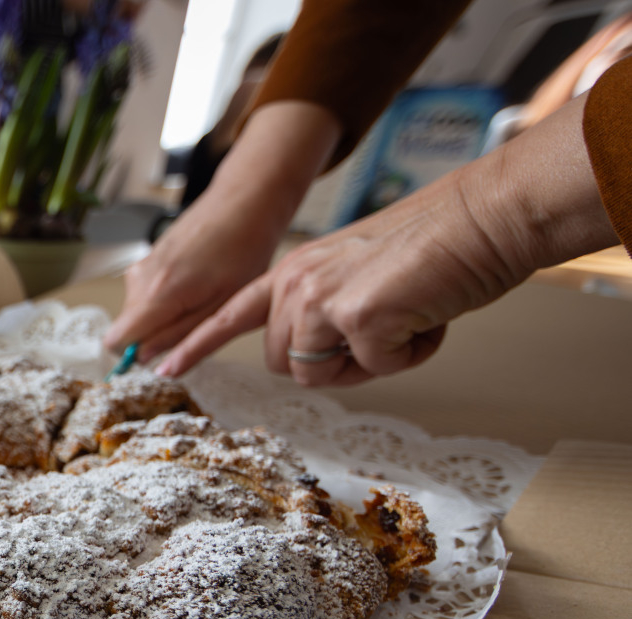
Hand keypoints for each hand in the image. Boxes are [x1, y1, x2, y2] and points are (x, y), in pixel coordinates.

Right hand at [101, 182, 287, 359]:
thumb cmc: (244, 248)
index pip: (116, 340)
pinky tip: (197, 283)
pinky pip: (146, 294)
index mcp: (158, 294)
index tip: (161, 354)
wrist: (245, 201)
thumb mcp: (222, 306)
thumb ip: (180, 336)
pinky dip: (167, 299)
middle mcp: (141, 278)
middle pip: (129, 328)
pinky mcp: (148, 258)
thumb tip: (147, 358)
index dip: (135, 355)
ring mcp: (143, 265)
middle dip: (157, 334)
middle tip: (198, 319)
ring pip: (138, 312)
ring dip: (165, 316)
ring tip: (202, 297)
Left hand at [154, 92, 618, 385]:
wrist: (481, 220)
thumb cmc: (435, 251)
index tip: (161, 365)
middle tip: (384, 329)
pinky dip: (407, 355)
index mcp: (294, 270)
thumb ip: (330, 312)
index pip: (231, 312)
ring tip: (404, 318)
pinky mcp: (350, 315)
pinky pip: (373, 369)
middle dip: (335, 366)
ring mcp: (317, 297)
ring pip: (319, 375)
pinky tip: (424, 316)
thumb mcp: (362, 279)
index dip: (197, 343)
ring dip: (369, 363)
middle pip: (286, 365)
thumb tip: (325, 353)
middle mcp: (294, 281)